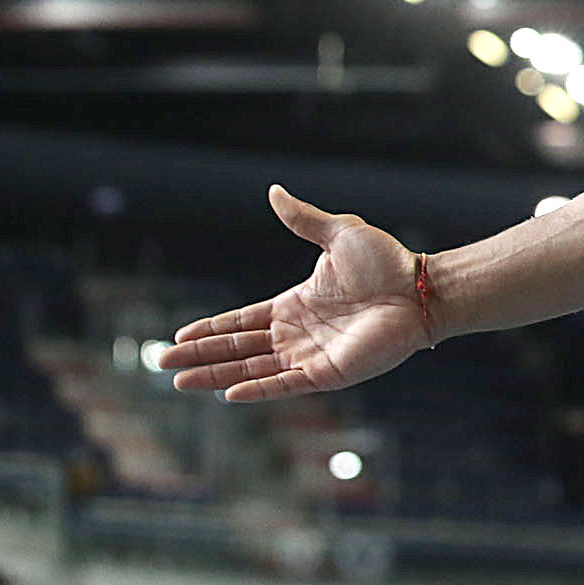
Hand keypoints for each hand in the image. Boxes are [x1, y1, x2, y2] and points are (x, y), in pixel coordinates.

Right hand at [157, 186, 432, 400]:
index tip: (179, 336)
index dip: (211, 329)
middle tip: (162, 362)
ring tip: (179, 381)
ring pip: (253, 370)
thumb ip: (303, 220)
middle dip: (200, 356)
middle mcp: (299, 334)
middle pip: (238, 348)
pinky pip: (286, 385)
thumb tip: (274, 190)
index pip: (242, 322)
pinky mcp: (330, 373)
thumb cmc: (387, 262)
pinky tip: (228, 393)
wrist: (420, 288)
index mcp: (295, 305)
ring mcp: (312, 356)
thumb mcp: (338, 234)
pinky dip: (258, 390)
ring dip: (217, 376)